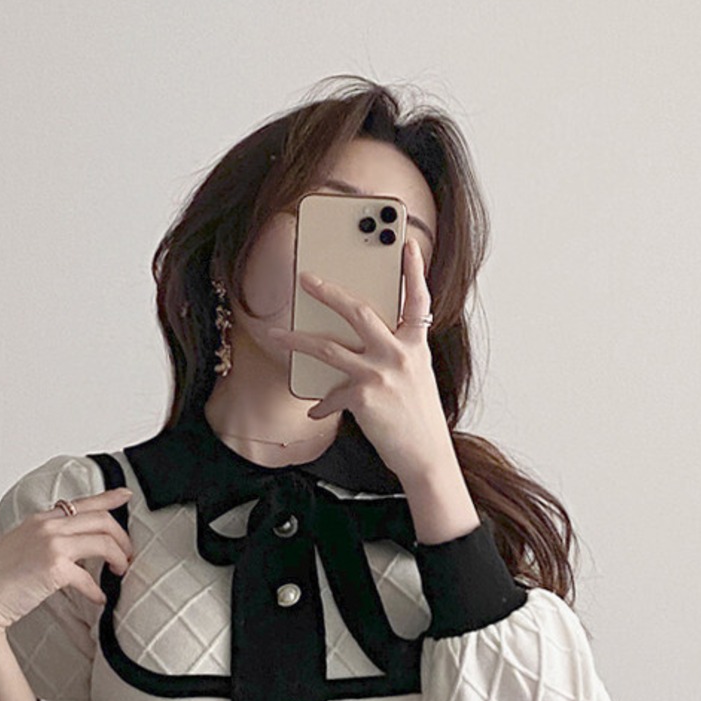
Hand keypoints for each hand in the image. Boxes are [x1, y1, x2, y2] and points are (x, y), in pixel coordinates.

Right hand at [0, 485, 134, 633]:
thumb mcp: (21, 548)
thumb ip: (45, 543)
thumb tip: (72, 553)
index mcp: (40, 520)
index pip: (82, 502)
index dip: (108, 498)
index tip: (125, 495)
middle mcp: (47, 526)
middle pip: (102, 520)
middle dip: (123, 538)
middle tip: (128, 557)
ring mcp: (51, 544)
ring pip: (104, 542)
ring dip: (120, 558)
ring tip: (121, 572)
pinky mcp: (54, 567)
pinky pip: (90, 578)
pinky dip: (97, 591)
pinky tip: (99, 599)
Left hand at [266, 239, 457, 485]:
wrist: (425, 455)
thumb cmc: (418, 419)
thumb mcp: (414, 378)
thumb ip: (392, 357)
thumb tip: (357, 353)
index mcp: (414, 345)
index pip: (417, 300)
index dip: (414, 271)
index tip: (405, 245)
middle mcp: (399, 353)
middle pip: (359, 312)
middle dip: (329, 293)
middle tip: (307, 279)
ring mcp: (380, 374)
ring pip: (329, 348)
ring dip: (297, 341)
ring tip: (276, 335)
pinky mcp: (363, 397)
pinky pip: (331, 395)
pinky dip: (321, 405)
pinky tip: (315, 412)